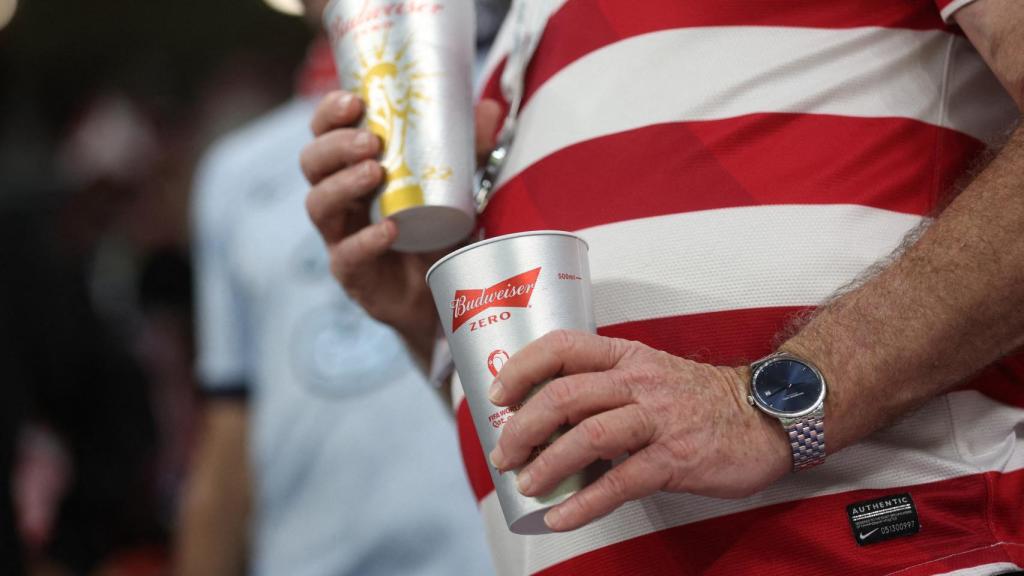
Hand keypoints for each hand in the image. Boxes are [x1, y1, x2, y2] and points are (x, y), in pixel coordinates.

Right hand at [301, 91, 501, 358]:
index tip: (354, 100)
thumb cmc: (438, 232)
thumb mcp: (456, 185)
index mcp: (353, 170)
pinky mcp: (353, 274)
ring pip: (319, 206)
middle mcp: (340, 201)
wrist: (442, 296)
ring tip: (374, 172)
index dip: (328, 114)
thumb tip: (489, 108)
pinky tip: (389, 228)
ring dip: (342, 184)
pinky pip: (347, 255)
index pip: (324, 134)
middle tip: (369, 140)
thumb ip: (470, 149)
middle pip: (312, 165)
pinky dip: (366, 239)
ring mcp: (341, 238)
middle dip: (334, 146)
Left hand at [488, 330, 790, 531]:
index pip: (563, 346)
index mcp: (626, 355)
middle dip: (523, 426)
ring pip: (589, 434)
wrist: (766, 415)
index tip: (497, 394)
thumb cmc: (698, 400)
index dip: (523, 367)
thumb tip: (547, 417)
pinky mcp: (676, 456)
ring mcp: (658, 417)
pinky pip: (621, 481)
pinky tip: (562, 517)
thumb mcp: (649, 375)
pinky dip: (584, 503)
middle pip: (565, 394)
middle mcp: (639, 380)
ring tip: (526, 484)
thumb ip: (605, 387)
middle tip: (503, 453)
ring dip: (547, 463)